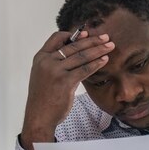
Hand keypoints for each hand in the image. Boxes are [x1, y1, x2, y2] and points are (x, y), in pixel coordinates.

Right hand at [21, 30, 114, 149]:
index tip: (86, 33)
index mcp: (40, 57)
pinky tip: (104, 60)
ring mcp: (55, 71)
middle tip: (105, 37)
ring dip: (98, 50)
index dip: (72, 35)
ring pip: (81, 56)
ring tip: (110, 46)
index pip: (56, 38)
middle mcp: (47, 61)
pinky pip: (85, 69)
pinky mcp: (65, 82)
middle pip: (73, 46)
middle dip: (92, 40)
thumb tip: (76, 55)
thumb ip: (55, 64)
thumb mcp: (43, 76)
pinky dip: (96, 64)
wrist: (39, 117)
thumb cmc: (43, 98)